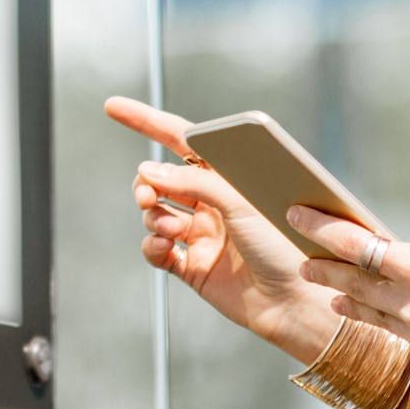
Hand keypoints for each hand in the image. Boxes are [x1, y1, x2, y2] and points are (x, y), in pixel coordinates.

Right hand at [105, 96, 341, 363]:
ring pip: (156, 214)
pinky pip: (157, 251)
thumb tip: (148, 171)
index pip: (182, 139)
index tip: (113, 107)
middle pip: (161, 179)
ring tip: (168, 229)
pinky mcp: (194, 267)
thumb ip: (195, 182)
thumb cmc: (286, 245)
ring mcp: (202, 235)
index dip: (147, 121)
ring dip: (153, 216)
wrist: (296, 301)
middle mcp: (214, 203)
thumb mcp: (242, 202)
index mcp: (229, 177)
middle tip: (147, 193)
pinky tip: (161, 248)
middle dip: (146, 182)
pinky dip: (152, 247)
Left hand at [289, 214, 409, 408]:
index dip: (323, 229)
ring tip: (332, 290)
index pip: (360, 246)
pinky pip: (409, 337)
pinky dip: (394, 322)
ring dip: (352, 301)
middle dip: (326, 269)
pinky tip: (386, 315)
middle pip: (356, 285)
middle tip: (301, 257)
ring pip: (376, 317)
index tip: (297, 215)